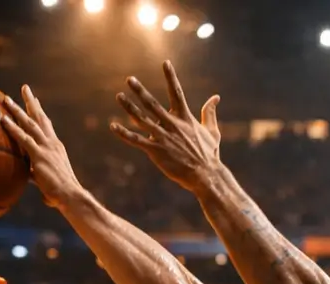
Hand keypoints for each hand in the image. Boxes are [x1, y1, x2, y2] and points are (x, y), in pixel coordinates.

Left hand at [1, 86, 83, 208]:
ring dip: (18, 110)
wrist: (70, 195)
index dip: (40, 113)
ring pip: (30, 123)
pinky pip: (23, 137)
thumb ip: (37, 174)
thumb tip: (29, 176)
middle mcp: (52, 143)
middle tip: (24, 88)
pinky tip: (3, 119)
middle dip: (31, 102)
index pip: (47, 126)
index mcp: (56, 147)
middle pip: (40, 117)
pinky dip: (13, 127)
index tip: (35, 101)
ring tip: (6, 99)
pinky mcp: (39, 155)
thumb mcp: (47, 180)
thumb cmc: (60, 194)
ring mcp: (46, 147)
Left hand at [111, 61, 221, 191]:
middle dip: (140, 91)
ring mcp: (163, 137)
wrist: (205, 174)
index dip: (171, 77)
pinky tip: (113, 126)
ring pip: (142, 120)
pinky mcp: (156, 151)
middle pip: (153, 104)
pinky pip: (136, 140)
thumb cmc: (210, 154)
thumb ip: (209, 112)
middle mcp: (172, 124)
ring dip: (129, 108)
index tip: (165, 62)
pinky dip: (124, 134)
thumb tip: (216, 97)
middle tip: (130, 79)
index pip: (177, 92)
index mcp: (185, 118)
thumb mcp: (213, 131)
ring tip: (119, 96)